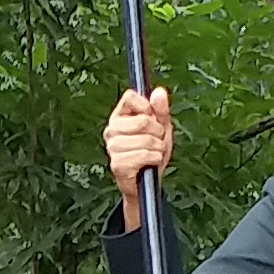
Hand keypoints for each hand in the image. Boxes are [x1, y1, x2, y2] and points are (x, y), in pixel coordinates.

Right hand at [104, 86, 174, 219]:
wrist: (148, 181)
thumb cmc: (152, 151)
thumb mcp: (161, 127)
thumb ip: (161, 109)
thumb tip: (159, 92)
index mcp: (120, 116)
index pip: (130, 97)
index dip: (146, 106)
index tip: (152, 116)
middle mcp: (112, 130)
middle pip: (142, 120)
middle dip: (158, 132)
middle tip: (156, 140)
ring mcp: (112, 147)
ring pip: (145, 139)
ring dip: (157, 147)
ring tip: (154, 152)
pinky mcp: (117, 164)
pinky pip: (143, 155)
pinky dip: (154, 158)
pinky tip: (151, 162)